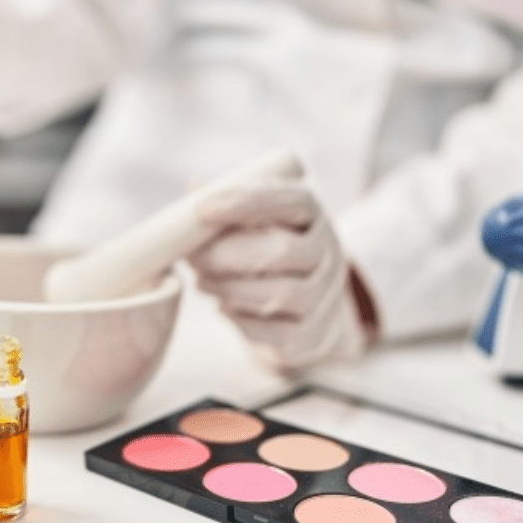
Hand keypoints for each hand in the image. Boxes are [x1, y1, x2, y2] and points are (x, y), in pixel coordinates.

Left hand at [188, 179, 376, 370]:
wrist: (306, 308)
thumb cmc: (268, 251)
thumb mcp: (254, 221)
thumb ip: (228, 203)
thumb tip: (195, 188)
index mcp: (313, 218)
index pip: (293, 201)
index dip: (248, 202)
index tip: (202, 209)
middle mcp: (329, 254)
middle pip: (285, 252)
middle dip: (229, 254)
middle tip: (193, 257)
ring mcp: (326, 296)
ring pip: (281, 293)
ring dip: (230, 288)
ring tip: (202, 281)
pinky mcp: (314, 334)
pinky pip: (277, 331)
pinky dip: (242, 320)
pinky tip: (222, 306)